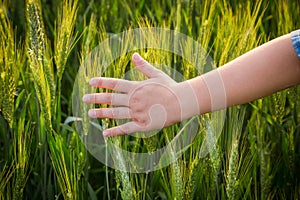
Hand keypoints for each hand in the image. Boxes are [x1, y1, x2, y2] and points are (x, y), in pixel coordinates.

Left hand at [82, 53, 198, 136]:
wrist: (182, 102)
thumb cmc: (170, 87)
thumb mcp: (157, 74)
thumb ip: (143, 66)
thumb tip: (134, 55)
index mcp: (136, 87)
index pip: (114, 84)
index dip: (101, 82)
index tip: (90, 81)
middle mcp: (134, 100)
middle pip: (111, 99)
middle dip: (96, 98)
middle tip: (83, 98)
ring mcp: (137, 113)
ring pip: (115, 113)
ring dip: (101, 113)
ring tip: (90, 114)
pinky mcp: (143, 125)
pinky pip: (126, 129)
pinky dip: (115, 131)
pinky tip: (105, 133)